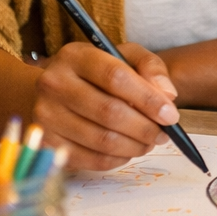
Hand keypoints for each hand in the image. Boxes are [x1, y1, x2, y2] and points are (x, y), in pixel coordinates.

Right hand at [33, 42, 180, 170]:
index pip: (115, 77)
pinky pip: (89, 159)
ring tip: (150, 141)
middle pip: (109, 112)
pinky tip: (128, 150)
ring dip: (134, 146)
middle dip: (145, 127)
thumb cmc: (97, 72)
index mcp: (75, 56)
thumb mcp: (125, 56)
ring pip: (101, 139)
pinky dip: (116, 159)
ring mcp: (46, 115)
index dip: (147, 99)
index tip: (170, 114)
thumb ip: (150, 68)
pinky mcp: (46, 143)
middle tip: (164, 133)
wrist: (54, 91)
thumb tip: (168, 95)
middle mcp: (53, 84)